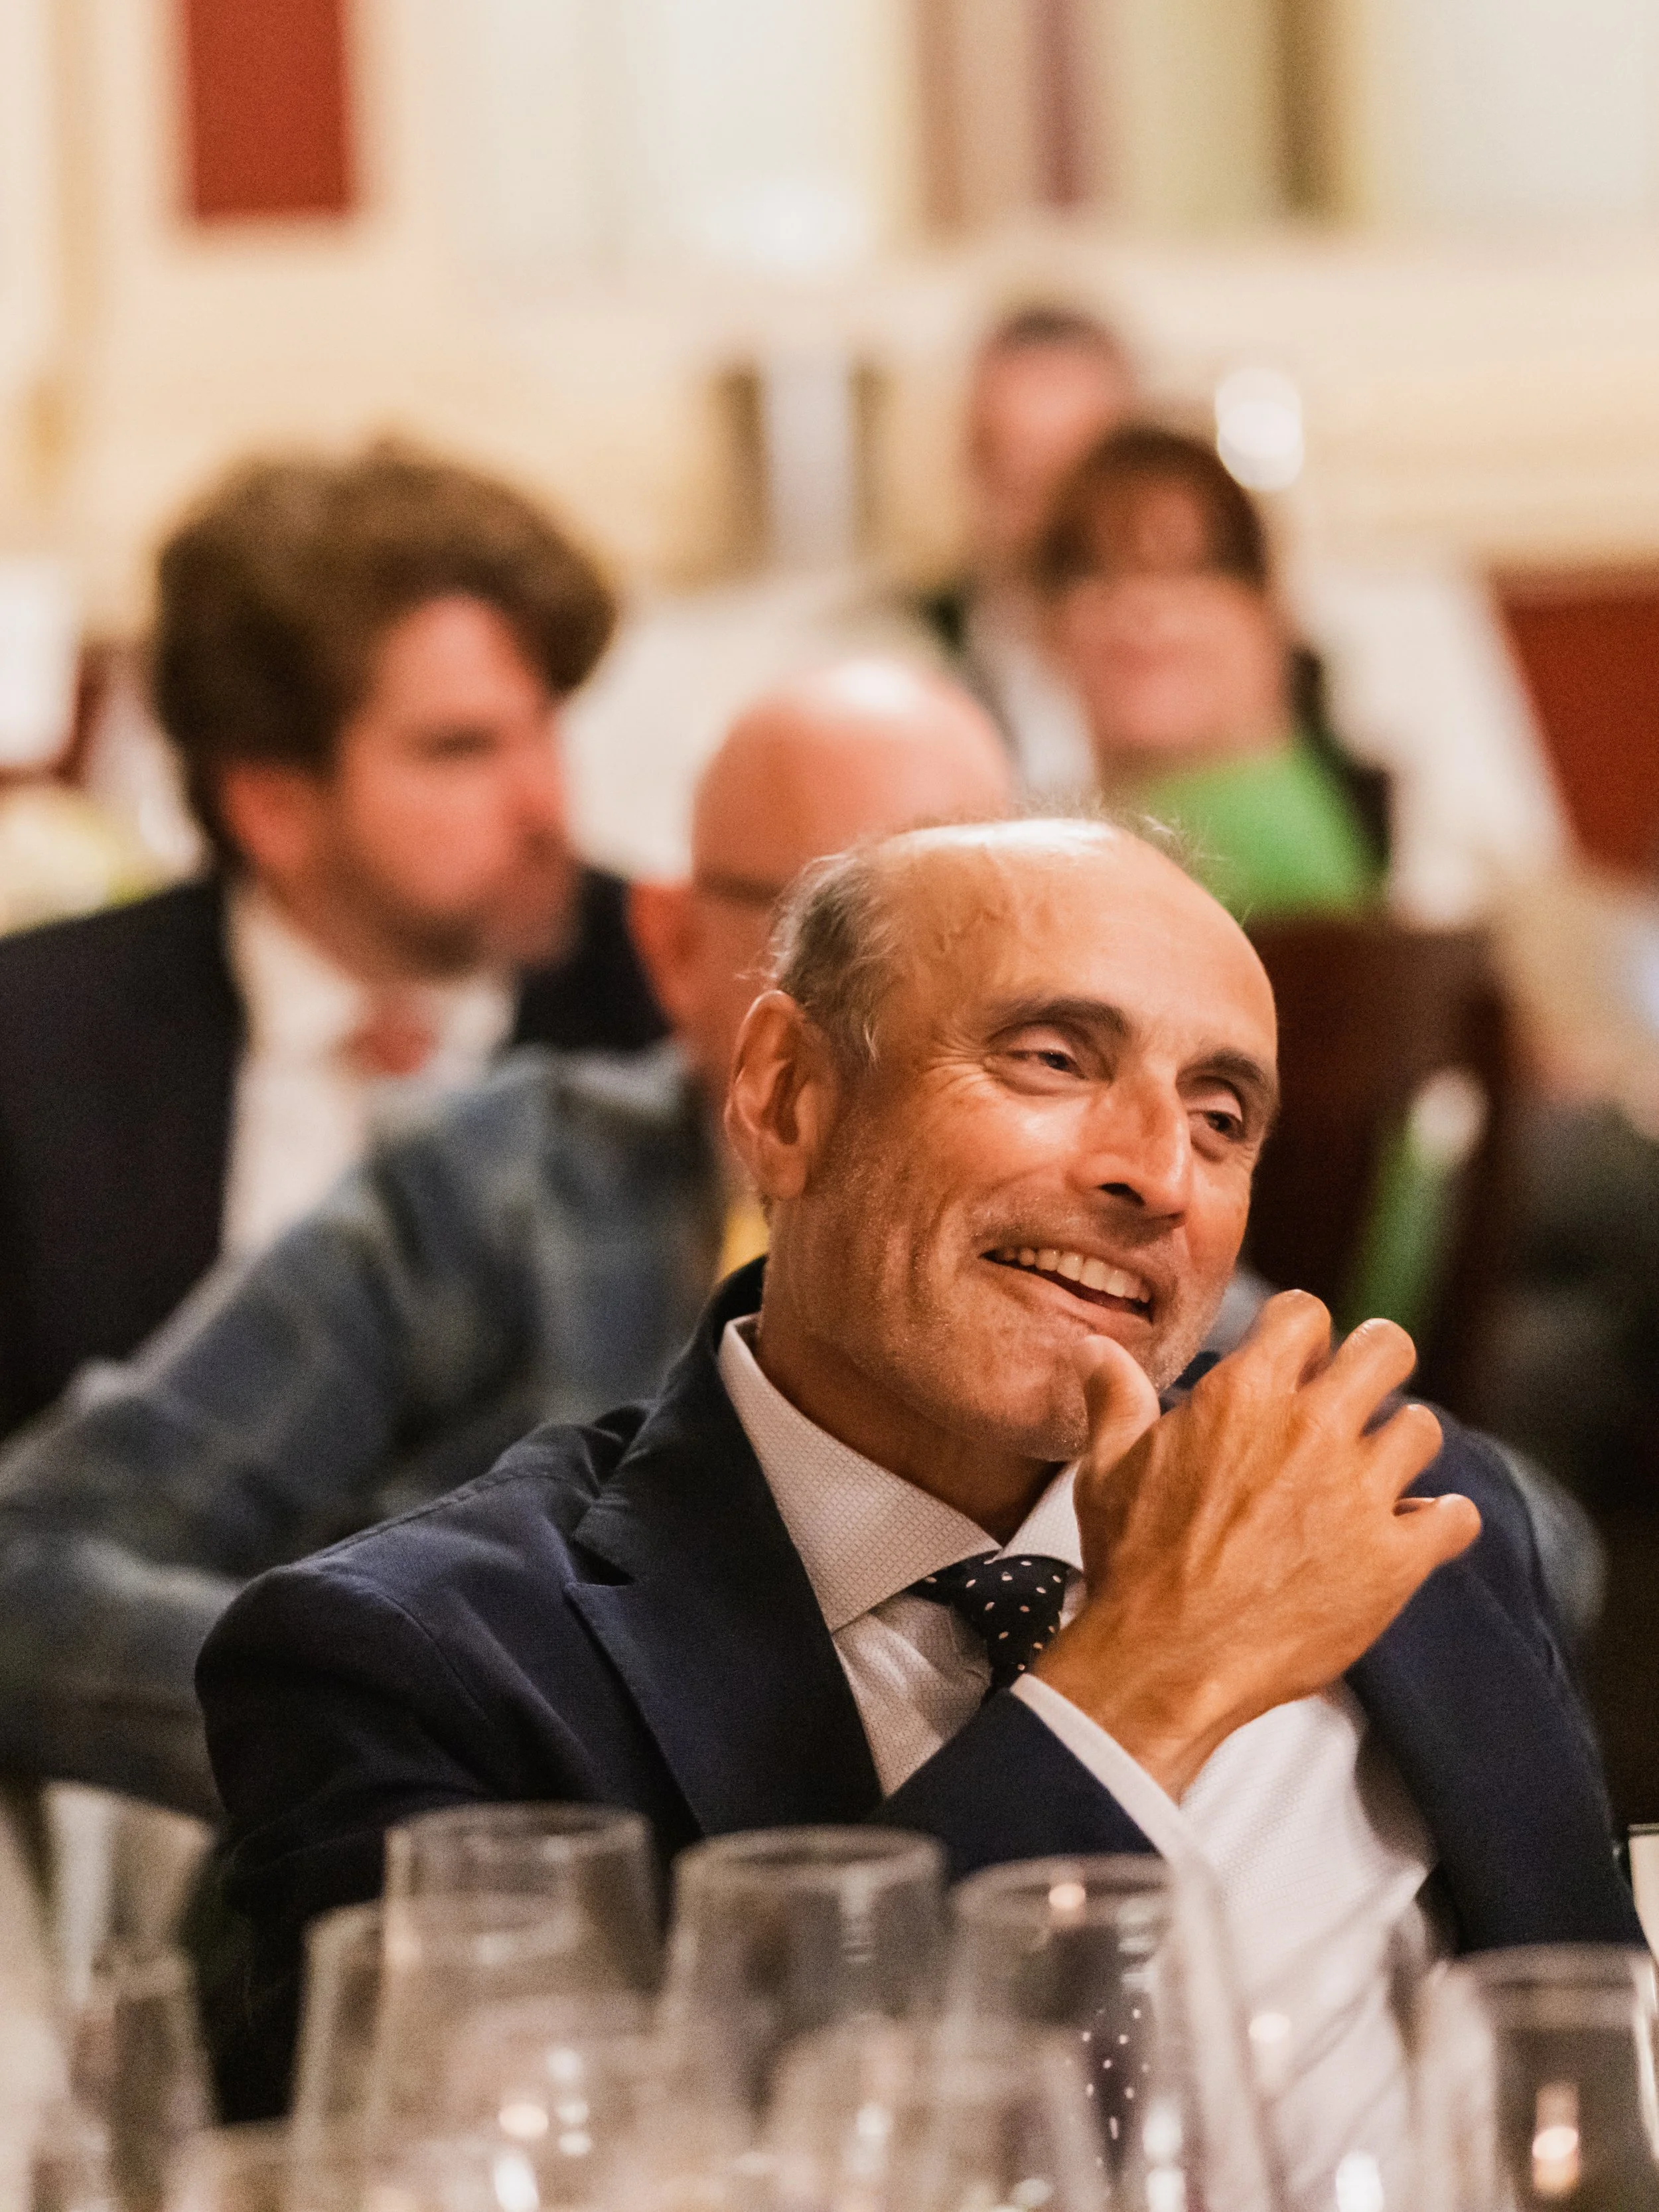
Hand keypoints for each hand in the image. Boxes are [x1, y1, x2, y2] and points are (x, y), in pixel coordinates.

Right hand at [1033, 1291, 1479, 1797]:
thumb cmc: (1132, 1565)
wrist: (1164, 1662)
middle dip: (1375, 1363)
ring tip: (1379, 1474)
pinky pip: (1455, 1517)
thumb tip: (1098, 1349)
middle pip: (1387, 1349)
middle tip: (1360, 1394)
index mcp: (1244, 1394)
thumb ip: (1116, 1399)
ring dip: (1401, 1448)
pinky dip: (1442, 1522)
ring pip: (1422, 1430)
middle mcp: (1312, 1429)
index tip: (1300, 1358)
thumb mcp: (1106, 1468)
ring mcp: (1360, 1494)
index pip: (1305, 1313)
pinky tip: (1417, 1531)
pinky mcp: (1394, 1561)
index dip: (1303, 1333)